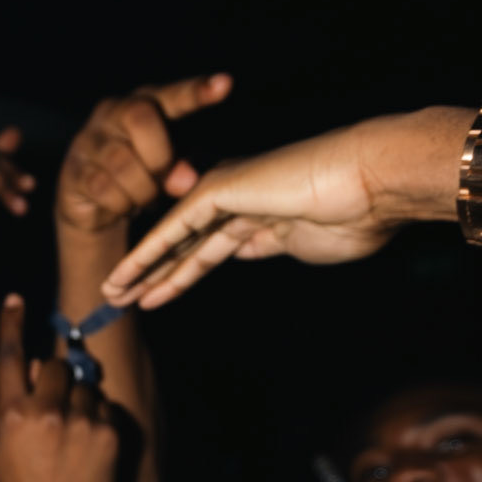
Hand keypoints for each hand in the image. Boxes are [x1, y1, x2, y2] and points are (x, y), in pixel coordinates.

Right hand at [0, 297, 118, 481]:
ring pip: (85, 386)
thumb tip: (29, 369)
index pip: (9, 356)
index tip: (15, 300)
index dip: (10, 324)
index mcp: (12, 413)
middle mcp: (47, 413)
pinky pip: (104, 407)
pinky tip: (87, 449)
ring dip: (79, 402)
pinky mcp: (108, 434)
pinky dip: (97, 420)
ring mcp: (81, 423)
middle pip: (57, 367)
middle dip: (56, 379)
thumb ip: (5, 404)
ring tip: (71, 438)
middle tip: (54, 407)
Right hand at [55, 74, 231, 236]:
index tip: (225, 85)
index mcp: (145, 104)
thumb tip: (185, 181)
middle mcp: (113, 112)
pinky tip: (123, 206)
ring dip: (142, 190)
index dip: (196, 91)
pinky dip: (120, 204)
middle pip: (141, 116)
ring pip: (122, 161)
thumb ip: (185, 167)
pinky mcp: (74, 170)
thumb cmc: (144, 176)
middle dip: (160, 155)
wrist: (96, 205)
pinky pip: (102, 187)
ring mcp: (89, 140)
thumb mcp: (172, 168)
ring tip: (146, 199)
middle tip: (168, 181)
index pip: (172, 94)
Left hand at [101, 109, 458, 307]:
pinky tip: (124, 275)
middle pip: (185, 244)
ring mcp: (228, 192)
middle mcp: (240, 199)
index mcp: (263, 212)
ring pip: (173, 238)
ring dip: (139, 268)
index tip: (158, 294)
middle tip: (120, 297)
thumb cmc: (356, 215)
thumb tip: (252, 250)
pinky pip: (174, 230)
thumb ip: (274, 244)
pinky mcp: (218, 190)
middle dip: (153, 272)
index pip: (212, 248)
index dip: (182, 272)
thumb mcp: (307, 244)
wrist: (371, 183)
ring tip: (110, 294)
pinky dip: (147, 254)